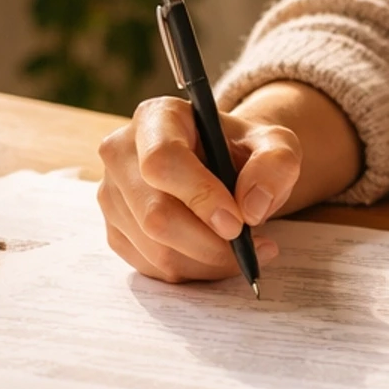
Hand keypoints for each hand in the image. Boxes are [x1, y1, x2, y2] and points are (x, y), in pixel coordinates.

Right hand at [98, 97, 302, 281]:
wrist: (226, 167)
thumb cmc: (244, 151)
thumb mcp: (276, 145)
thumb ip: (276, 165)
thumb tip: (252, 207)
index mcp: (156, 118)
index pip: (162, 161)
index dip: (199, 196)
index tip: (237, 222)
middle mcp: (122, 153)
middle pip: (154, 214)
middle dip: (208, 242)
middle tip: (248, 246)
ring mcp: (113, 195)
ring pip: (155, 248)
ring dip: (207, 261)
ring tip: (243, 250)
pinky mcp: (116, 231)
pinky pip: (152, 267)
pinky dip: (193, 271)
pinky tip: (217, 255)